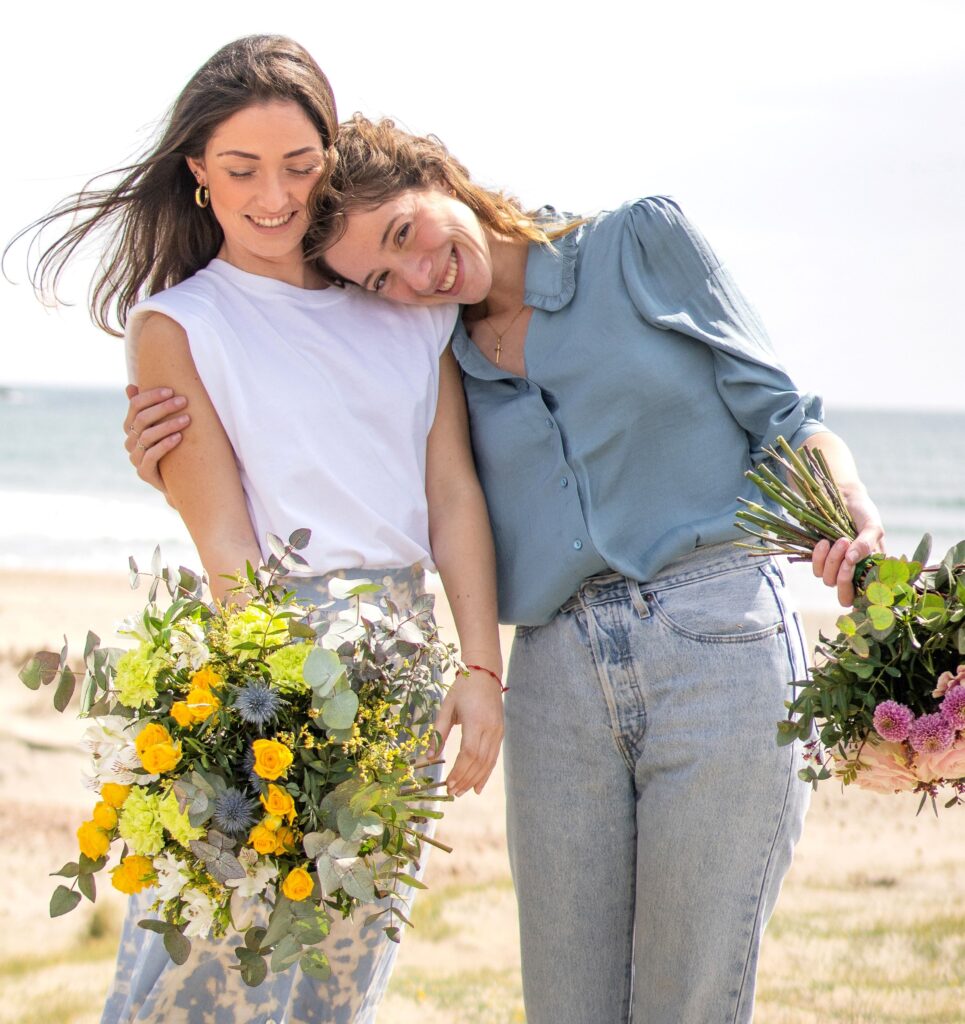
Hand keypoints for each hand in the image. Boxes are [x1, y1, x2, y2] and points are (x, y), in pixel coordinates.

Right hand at [123, 384, 188, 495]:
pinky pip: (152, 456)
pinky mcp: (144, 473)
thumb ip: (150, 407)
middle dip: (163, 408)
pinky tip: (179, 437)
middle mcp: (130, 441)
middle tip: (184, 401)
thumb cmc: (172, 448)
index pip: (134, 405)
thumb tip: (129, 386)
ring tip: (187, 419)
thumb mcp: (162, 426)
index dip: (151, 395)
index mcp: (131, 427)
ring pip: (147, 436)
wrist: (179, 481)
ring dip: (168, 425)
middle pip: (142, 419)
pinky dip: (165, 445)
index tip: (172, 390)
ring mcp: (135, 458)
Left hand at [431, 669, 504, 796]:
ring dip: (475, 779)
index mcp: (475, 721)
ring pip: (488, 762)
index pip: (468, 753)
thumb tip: (428, 758)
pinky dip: (486, 773)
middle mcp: (490, 728)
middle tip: (453, 792)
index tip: (449, 783)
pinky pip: (493, 757)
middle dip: (465, 779)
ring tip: (463, 792)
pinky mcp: (500, 732)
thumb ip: (438, 733)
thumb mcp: (446, 708)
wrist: (484, 673)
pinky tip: (478, 785)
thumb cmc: (462, 688)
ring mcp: (497, 731)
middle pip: (479, 761)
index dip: (459, 771)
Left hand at [811, 489, 884, 606]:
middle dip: (844, 579)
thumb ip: (866, 543)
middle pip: (845, 597)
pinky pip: (816, 570)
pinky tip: (824, 542)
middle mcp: (855, 575)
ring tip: (841, 540)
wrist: (843, 499)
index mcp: (874, 572)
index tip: (863, 582)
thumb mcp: (873, 526)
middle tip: (847, 559)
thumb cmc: (863, 513)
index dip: (864, 598)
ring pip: (829, 581)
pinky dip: (819, 557)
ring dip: (833, 561)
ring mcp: (837, 569)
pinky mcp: (821, 561)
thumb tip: (852, 559)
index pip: (869, 598)